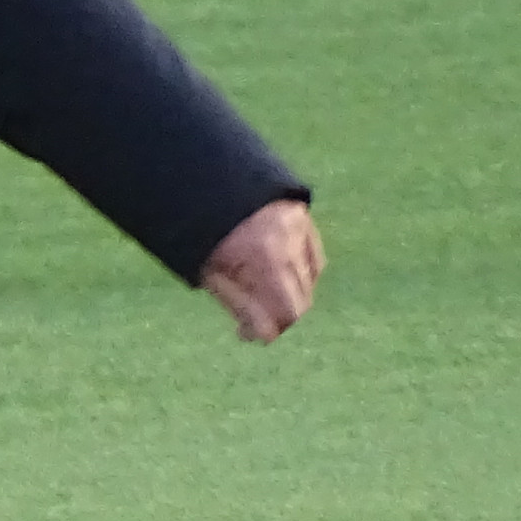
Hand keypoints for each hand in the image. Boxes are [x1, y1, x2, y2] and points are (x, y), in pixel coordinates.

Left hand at [198, 198, 320, 342]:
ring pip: (309, 284)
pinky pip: (315, 263)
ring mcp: (301, 229)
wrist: (210, 185)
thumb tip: (264, 335)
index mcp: (265, 258)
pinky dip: (301, 276)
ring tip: (258, 290)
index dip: (267, 331)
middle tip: (253, 319)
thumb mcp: (210, 272)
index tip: (245, 334)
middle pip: (300, 303)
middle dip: (277, 318)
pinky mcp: (305, 220)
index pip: (286, 313)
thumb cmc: (204, 233)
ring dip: (287, 297)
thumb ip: (239, 305)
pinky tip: (276, 275)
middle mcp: (290, 243)